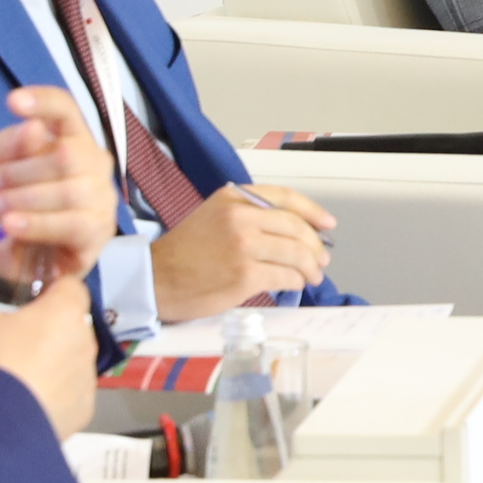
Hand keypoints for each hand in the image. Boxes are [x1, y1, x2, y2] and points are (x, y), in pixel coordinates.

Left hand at [0, 87, 115, 286]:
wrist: (6, 251)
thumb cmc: (4, 200)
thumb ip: (7, 146)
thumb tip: (35, 129)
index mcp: (69, 137)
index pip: (66, 109)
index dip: (44, 102)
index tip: (12, 102)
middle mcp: (94, 164)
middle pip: (68, 154)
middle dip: (20, 171)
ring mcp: (101, 198)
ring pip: (70, 191)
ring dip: (22, 200)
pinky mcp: (98, 232)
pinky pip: (73, 224)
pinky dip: (37, 224)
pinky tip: (11, 226)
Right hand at [0, 269, 98, 435]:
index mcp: (65, 314)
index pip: (71, 286)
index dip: (49, 288)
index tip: (25, 299)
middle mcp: (86, 345)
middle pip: (71, 326)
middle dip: (46, 328)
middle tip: (10, 339)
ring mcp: (87, 382)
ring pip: (71, 362)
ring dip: (50, 363)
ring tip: (13, 375)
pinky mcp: (83, 414)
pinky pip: (69, 395)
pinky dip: (51, 395)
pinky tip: (23, 402)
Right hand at [149, 184, 334, 321]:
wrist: (154, 278)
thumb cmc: (183, 252)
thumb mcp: (214, 216)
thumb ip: (250, 215)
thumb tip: (295, 230)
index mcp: (233, 199)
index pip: (285, 198)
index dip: (313, 211)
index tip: (328, 224)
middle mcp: (240, 218)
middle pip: (297, 228)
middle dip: (316, 246)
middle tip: (321, 258)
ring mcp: (244, 247)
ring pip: (297, 254)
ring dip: (311, 268)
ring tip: (312, 275)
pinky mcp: (245, 276)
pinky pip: (286, 277)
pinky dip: (295, 282)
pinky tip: (293, 285)